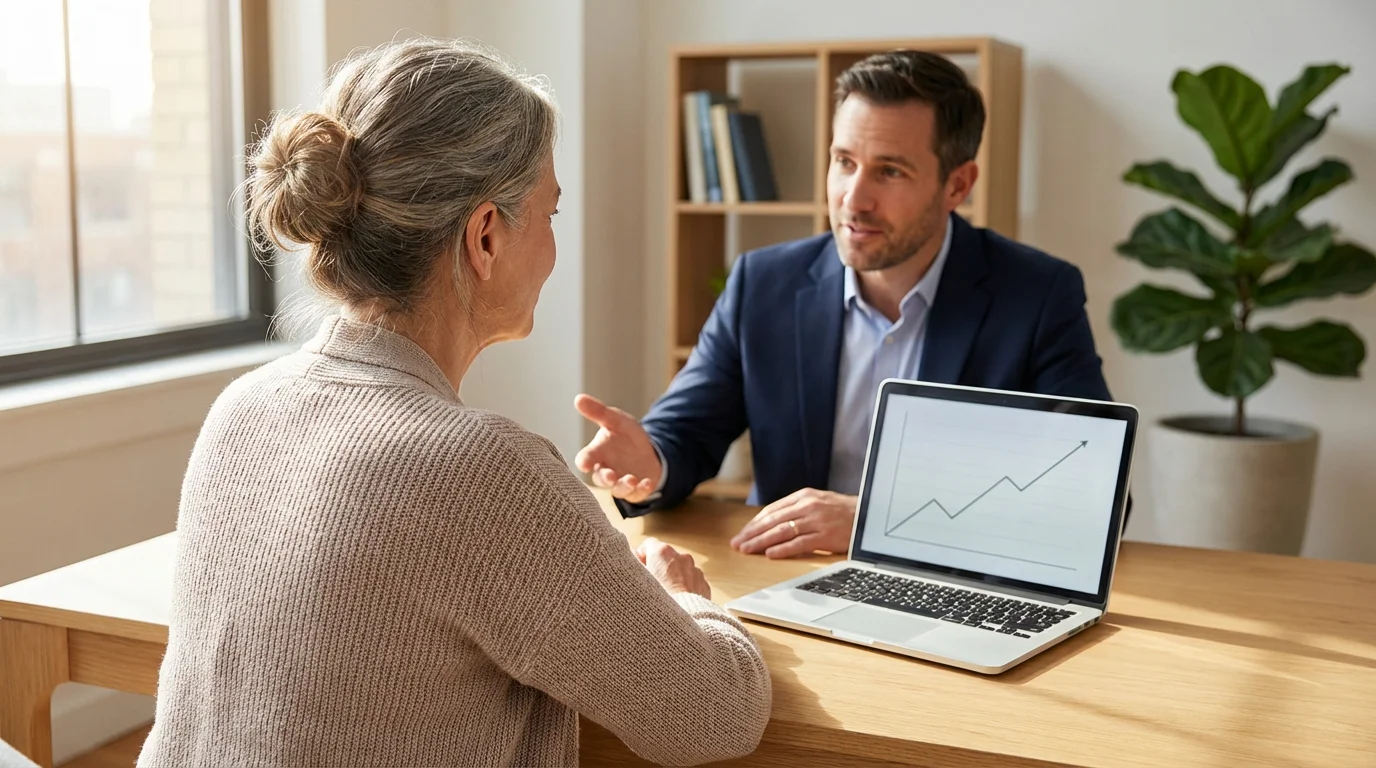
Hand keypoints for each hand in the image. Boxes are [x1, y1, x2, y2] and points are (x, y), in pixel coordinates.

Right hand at [573, 394, 662, 502]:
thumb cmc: (625, 436)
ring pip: (617, 490)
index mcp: (598, 453)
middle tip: (610, 476)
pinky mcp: (635, 490)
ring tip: (631, 479)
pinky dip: (641, 490)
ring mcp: (620, 482)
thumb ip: (598, 412)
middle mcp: (606, 470)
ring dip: (623, 486)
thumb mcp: (616, 420)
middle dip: (604, 478)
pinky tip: (647, 482)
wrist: (648, 451)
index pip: (585, 459)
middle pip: (599, 479)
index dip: (584, 462)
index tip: (585, 463)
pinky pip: (636, 495)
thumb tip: (578, 398)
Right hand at [636, 537, 710, 597]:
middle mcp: (682, 557)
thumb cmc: (655, 603)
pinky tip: (677, 603)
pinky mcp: (704, 585)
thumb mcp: (635, 580)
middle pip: (666, 558)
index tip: (638, 571)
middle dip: (658, 568)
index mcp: (663, 552)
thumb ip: (631, 561)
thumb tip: (630, 553)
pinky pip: (692, 582)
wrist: (680, 623)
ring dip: (672, 579)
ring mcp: (695, 571)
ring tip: (665, 598)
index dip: (641, 557)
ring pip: (680, 570)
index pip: (648, 545)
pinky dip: (684, 589)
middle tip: (649, 587)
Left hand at [730, 488, 856, 558]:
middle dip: (752, 533)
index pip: (772, 510)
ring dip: (761, 542)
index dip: (754, 523)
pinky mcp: (825, 536)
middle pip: (773, 521)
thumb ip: (796, 509)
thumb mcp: (818, 502)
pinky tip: (770, 554)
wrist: (869, 516)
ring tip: (747, 550)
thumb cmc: (842, 511)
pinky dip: (783, 549)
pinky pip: (799, 543)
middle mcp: (807, 506)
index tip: (742, 534)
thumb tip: (771, 522)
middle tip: (737, 544)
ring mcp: (816, 521)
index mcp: (803, 496)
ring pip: (782, 531)